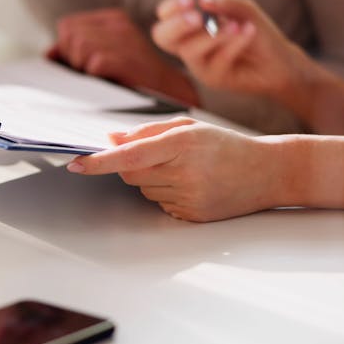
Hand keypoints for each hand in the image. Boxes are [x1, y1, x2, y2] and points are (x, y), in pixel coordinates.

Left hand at [47, 8, 198, 105]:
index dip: (67, 48)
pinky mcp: (125, 58)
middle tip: (90, 74)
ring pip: (78, 46)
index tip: (80, 65)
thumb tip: (49, 54)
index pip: (68, 25)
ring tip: (100, 78)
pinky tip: (108, 82)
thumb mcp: (106, 56)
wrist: (170, 93)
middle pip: (69, 34)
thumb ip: (76, 51)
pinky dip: (94, 76)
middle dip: (71, 57)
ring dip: (82, 67)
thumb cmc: (134, 79)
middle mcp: (118, 25)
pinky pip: (93, 63)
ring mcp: (123, 40)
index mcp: (113, 19)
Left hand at [66, 117, 280, 221]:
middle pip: (130, 174)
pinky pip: (161, 205)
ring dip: (152, 179)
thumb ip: (147, 131)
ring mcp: (188, 198)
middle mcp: (184, 173)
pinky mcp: (192, 216)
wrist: (269, 172)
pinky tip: (193, 185)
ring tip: (186, 170)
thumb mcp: (189, 127)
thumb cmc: (226, 145)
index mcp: (182, 144)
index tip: (75, 162)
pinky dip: (166, 194)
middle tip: (158, 156)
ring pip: (144, 190)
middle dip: (131, 165)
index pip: (129, 156)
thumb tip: (112, 139)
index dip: (98, 162)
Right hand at [153, 0, 311, 103]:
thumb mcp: (244, 10)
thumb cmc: (257, 33)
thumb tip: (203, 1)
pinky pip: (216, 60)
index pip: (165, 16)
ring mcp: (199, 64)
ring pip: (190, 50)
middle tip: (197, 18)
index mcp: (190, 26)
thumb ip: (225, 2)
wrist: (279, 61)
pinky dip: (234, 43)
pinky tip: (249, 32)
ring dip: (213, 34)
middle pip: (162, 37)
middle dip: (177, 25)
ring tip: (236, 25)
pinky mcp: (213, 79)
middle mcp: (188, 45)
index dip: (170, 7)